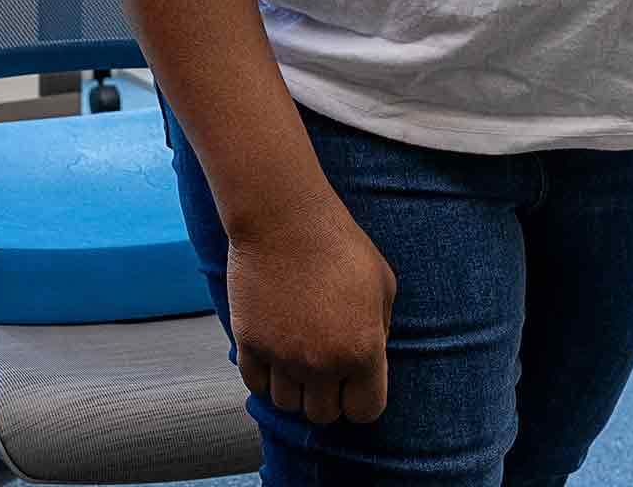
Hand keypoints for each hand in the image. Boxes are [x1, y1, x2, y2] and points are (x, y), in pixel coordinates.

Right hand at [226, 204, 396, 422]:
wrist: (284, 218)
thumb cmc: (339, 244)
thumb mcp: (382, 285)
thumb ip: (378, 330)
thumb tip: (367, 357)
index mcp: (362, 351)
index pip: (364, 411)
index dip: (359, 400)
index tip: (352, 384)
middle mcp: (322, 363)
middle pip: (322, 415)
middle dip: (325, 397)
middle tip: (322, 371)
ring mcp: (283, 355)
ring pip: (286, 404)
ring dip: (293, 388)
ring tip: (295, 360)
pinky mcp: (250, 342)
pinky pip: (256, 384)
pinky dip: (265, 377)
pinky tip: (273, 354)